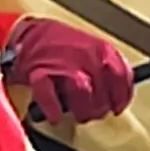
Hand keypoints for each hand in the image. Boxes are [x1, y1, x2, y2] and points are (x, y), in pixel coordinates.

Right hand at [2, 18, 133, 124]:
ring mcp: (62, 63)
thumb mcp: (92, 50)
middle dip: (98, 109)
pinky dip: (53, 109)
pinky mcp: (39, 72)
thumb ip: (107, 68)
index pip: (121, 77)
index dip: (121, 97)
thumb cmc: (62, 45)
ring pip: (81, 93)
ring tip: (77, 115)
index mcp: (101, 49)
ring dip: (81, 111)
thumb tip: (120, 93)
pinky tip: (56, 116)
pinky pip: (49, 95)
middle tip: (93, 113)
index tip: (118, 107)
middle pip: (102, 92)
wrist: (28, 34)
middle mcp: (85, 55)